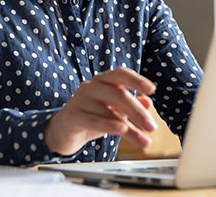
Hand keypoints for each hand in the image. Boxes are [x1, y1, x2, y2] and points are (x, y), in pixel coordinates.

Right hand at [43, 67, 157, 155]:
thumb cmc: (91, 116)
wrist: (63, 130)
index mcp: (102, 81)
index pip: (120, 74)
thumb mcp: (114, 110)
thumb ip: (131, 106)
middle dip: (138, 112)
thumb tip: (148, 103)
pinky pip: (94, 120)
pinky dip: (110, 126)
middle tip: (152, 127)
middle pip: (118, 94)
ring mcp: (80, 100)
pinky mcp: (72, 116)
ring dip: (129, 128)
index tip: (151, 89)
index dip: (136, 80)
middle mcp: (90, 87)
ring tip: (144, 141)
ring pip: (108, 111)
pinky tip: (123, 131)